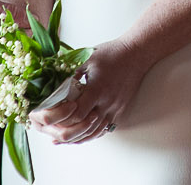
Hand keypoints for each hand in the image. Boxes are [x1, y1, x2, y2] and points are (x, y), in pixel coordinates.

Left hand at [28, 40, 146, 144]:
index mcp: (97, 89)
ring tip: (65, 138)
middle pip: (86, 127)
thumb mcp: (88, 58)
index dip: (64, 118)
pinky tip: (84, 134)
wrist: (136, 53)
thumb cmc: (112, 53)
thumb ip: (71, 72)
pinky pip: (106, 127)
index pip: (77, 114)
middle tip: (54, 131)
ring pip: (96, 131)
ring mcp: (115, 108)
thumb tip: (54, 81)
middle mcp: (107, 102)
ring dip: (80, 136)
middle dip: (69, 131)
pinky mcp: (121, 110)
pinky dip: (93, 133)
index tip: (54, 115)